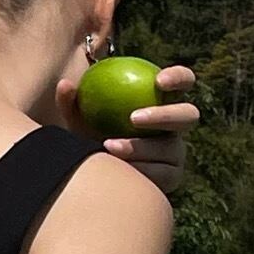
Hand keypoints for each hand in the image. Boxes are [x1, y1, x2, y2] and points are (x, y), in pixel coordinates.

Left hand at [55, 64, 198, 196]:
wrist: (97, 173)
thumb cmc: (89, 133)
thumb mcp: (78, 119)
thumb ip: (72, 102)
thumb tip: (65, 85)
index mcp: (163, 100)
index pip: (184, 82)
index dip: (178, 78)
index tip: (158, 81)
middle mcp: (176, 125)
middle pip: (188, 115)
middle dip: (164, 115)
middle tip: (134, 118)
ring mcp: (177, 151)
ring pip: (172, 148)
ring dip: (142, 147)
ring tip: (111, 147)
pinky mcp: (173, 176)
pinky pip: (164, 174)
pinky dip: (142, 170)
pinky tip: (122, 170)